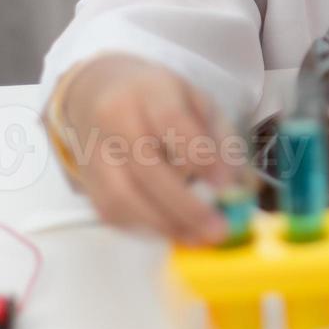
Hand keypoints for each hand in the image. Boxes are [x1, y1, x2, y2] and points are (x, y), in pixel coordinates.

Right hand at [55, 53, 232, 244]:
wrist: (99, 91)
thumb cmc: (159, 99)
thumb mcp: (199, 103)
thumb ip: (222, 142)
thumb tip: (242, 187)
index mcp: (150, 92)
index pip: (172, 122)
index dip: (199, 156)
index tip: (226, 187)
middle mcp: (116, 119)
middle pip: (146, 167)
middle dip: (185, 205)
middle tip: (218, 229)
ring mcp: (95, 151)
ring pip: (123, 196)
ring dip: (164, 224)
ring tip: (198, 237)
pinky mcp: (87, 179)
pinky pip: (111, 211)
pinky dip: (144, 227)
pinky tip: (172, 230)